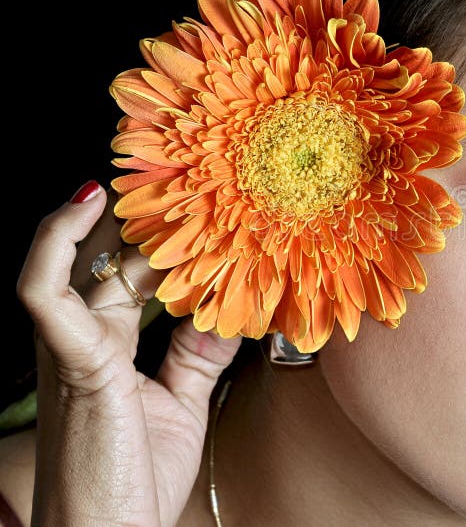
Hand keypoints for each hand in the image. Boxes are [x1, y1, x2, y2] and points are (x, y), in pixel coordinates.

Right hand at [16, 181, 241, 525]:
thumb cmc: (137, 478)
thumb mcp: (182, 402)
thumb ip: (198, 354)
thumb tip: (231, 311)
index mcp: (108, 345)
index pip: (128, 273)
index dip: (159, 237)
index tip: (201, 206)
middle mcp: (85, 337)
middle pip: (105, 258)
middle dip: (139, 216)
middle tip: (182, 176)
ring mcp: (72, 348)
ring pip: (71, 261)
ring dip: (104, 216)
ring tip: (135, 176)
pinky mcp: (73, 362)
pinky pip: (44, 294)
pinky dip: (54, 245)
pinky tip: (85, 205)